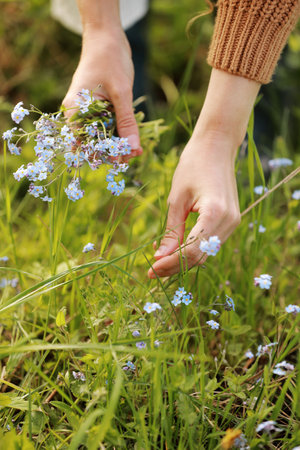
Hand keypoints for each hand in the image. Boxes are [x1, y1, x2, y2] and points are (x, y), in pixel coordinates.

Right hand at [62, 27, 141, 155]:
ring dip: (118, 144)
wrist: (107, 37)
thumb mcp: (121, 93)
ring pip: (102, 136)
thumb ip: (126, 122)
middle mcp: (77, 114)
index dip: (104, 154)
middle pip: (94, 142)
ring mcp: (87, 112)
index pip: (86, 143)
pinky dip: (120, 133)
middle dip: (113, 151)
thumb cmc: (110, 59)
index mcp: (74, 110)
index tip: (123, 160)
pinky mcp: (98, 109)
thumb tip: (133, 149)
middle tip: (135, 156)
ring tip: (137, 151)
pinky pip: (107, 126)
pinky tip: (133, 140)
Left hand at [148, 131, 240, 277]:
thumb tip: (160, 258)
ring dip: (183, 260)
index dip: (171, 264)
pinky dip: (193, 249)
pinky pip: (210, 243)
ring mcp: (234, 222)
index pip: (192, 251)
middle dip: (175, 266)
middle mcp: (230, 221)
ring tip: (160, 259)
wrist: (216, 146)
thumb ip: (171, 231)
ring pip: (206, 253)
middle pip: (200, 257)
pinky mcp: (231, 221)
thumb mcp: (176, 199)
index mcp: (215, 213)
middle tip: (152, 269)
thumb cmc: (193, 166)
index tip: (151, 269)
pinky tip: (175, 248)